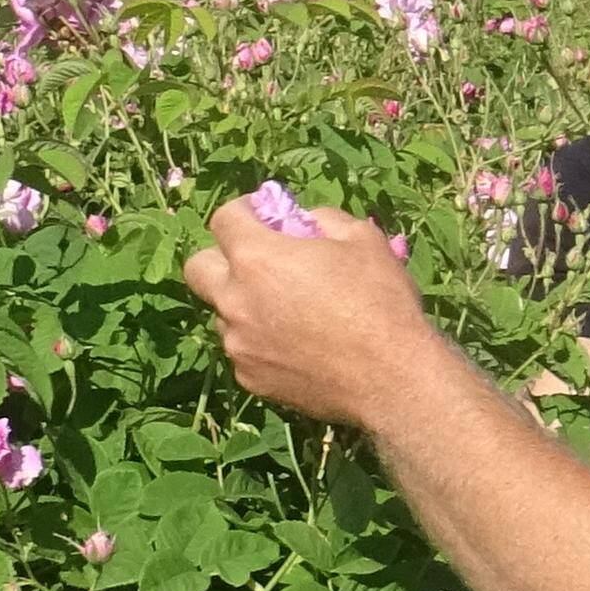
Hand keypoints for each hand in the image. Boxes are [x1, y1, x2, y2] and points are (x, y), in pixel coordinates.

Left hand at [184, 194, 448, 431]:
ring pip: (223, 313)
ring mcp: (237, 343)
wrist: (392, 379)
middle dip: (221, 257)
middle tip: (258, 263)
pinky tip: (300, 348)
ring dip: (245, 304)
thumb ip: (324, 219)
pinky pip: (243, 351)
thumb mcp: (364, 240)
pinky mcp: (249, 378)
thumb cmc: (381, 302)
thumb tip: (304, 221)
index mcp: (257, 258)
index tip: (263, 216)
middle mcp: (234, 299)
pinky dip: (262, 343)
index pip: (224, 218)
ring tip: (290, 314)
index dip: (244, 211)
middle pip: (197, 267)